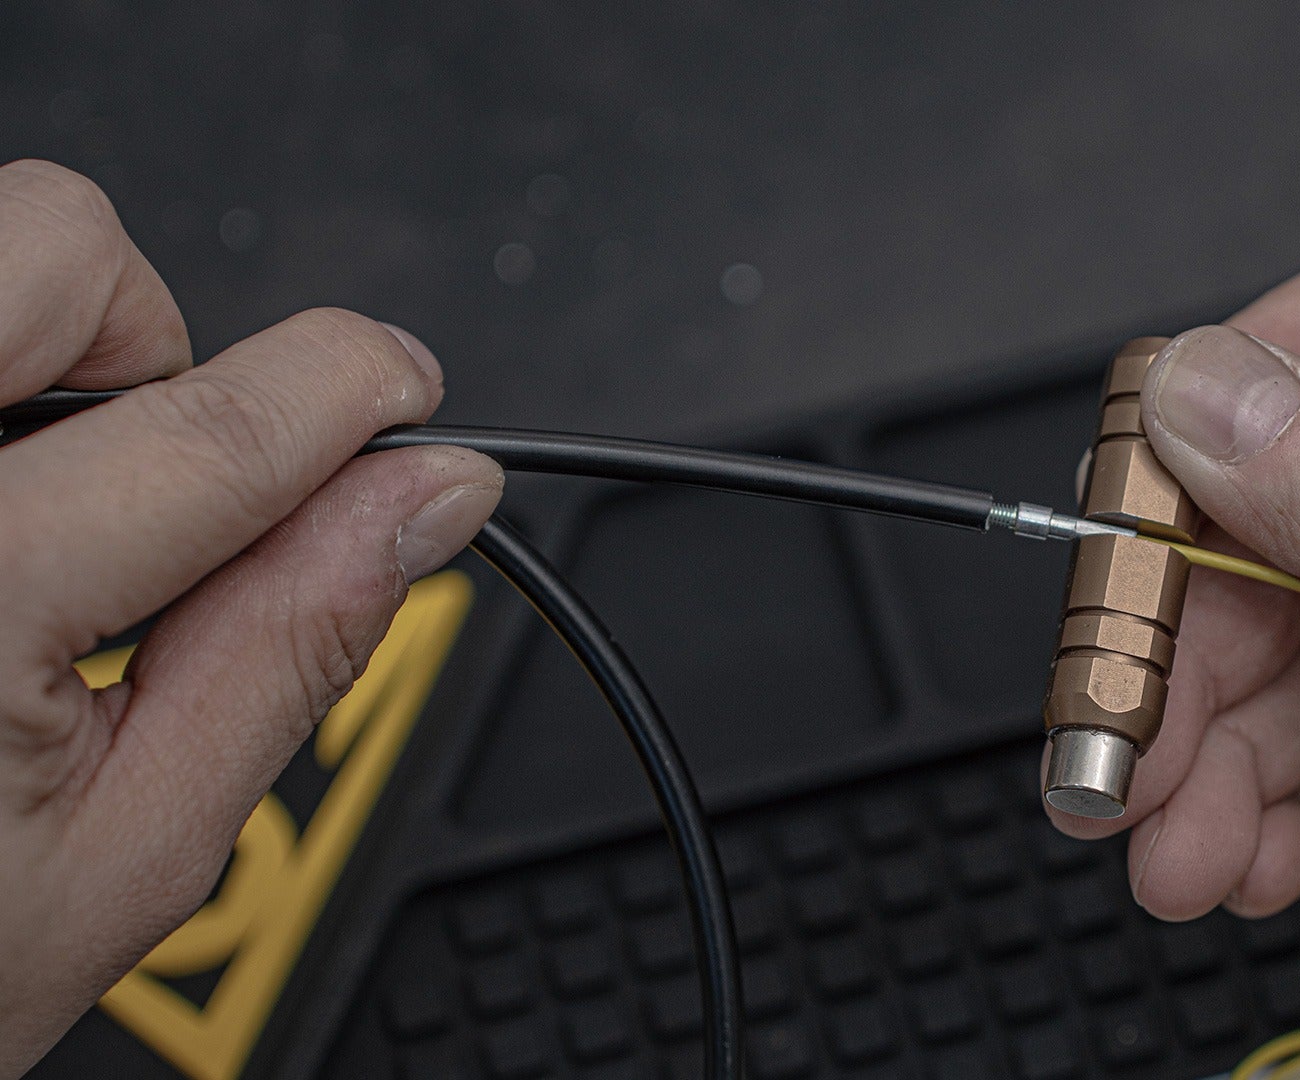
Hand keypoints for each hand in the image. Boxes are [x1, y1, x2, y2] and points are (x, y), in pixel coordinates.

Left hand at [0, 160, 501, 1074]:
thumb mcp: (129, 849)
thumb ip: (285, 647)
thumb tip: (417, 506)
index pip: (212, 432)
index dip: (352, 395)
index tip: (403, 395)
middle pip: (61, 246)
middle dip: (166, 345)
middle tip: (172, 475)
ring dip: (59, 359)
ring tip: (44, 522)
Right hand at [1049, 244, 1299, 1077]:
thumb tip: (1211, 391)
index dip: (1230, 414)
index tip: (1128, 506)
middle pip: (1297, 513)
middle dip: (1200, 641)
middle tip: (1121, 730)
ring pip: (1292, 650)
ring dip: (1213, 753)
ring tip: (1177, 847)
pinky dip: (1265, 811)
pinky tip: (1246, 862)